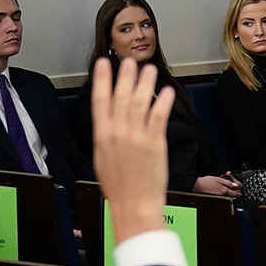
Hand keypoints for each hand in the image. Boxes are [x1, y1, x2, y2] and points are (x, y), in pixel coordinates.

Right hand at [89, 56, 173, 241]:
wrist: (133, 205)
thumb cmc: (119, 188)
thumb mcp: (102, 159)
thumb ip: (107, 138)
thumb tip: (108, 124)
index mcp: (102, 136)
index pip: (99, 100)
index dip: (101, 79)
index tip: (103, 64)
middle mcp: (118, 133)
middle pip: (121, 96)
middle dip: (126, 75)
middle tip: (130, 60)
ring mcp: (136, 137)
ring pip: (140, 102)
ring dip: (145, 83)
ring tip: (149, 69)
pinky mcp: (155, 143)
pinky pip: (159, 116)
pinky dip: (162, 102)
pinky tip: (166, 92)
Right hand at [194, 173, 241, 196]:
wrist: (198, 186)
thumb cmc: (206, 182)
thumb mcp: (219, 179)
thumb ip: (228, 182)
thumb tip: (235, 185)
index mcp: (224, 191)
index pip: (235, 193)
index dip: (238, 190)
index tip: (239, 188)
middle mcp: (222, 195)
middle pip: (233, 195)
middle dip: (235, 192)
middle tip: (234, 186)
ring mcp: (219, 197)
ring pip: (228, 196)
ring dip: (230, 192)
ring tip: (228, 186)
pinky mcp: (216, 197)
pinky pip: (223, 196)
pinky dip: (224, 193)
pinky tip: (221, 189)